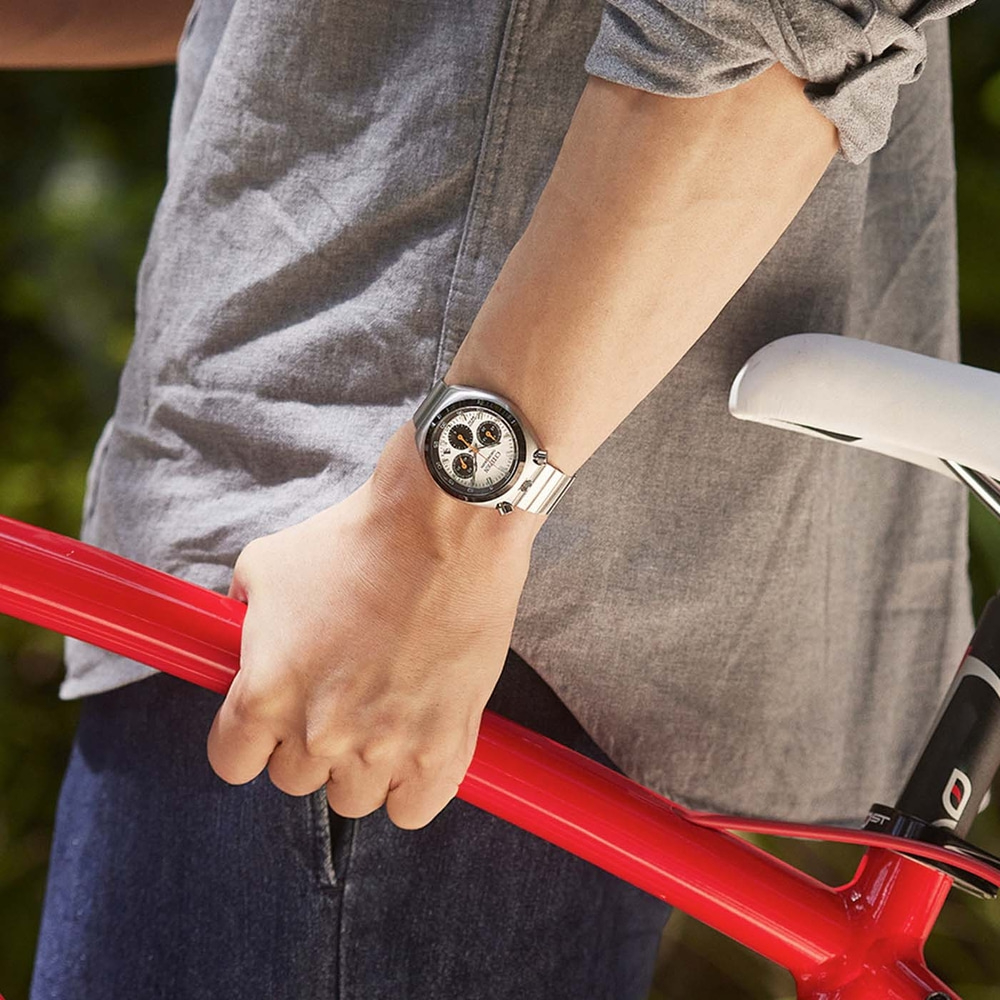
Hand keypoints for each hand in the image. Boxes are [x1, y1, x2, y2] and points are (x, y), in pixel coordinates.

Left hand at [207, 422, 540, 828]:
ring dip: (363, 765)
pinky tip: (418, 745)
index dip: (251, 738)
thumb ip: (240, 613)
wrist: (442, 526)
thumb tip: (241, 631)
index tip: (274, 718)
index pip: (232, 761)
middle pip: (295, 780)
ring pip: (354, 798)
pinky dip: (412, 786)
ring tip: (386, 713)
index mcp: (265, 695)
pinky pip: (413, 809)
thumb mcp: (267, 564)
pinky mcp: (442, 749)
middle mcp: (317, 734)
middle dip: (311, 743)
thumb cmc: (355, 538)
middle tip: (342, 697)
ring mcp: (383, 748)